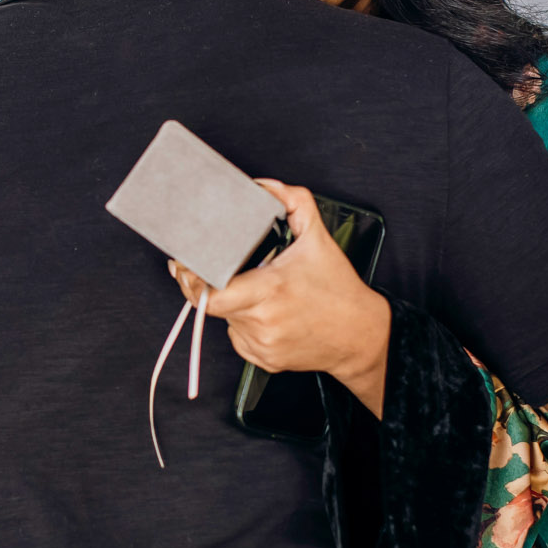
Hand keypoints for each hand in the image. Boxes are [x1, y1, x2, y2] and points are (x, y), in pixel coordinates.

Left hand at [169, 179, 391, 416]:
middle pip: (213, 304)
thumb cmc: (339, 291)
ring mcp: (262, 344)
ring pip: (227, 320)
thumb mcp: (318, 238)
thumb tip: (264, 187)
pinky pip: (239, 338)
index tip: (186, 266)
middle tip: (213, 272)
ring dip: (232, 305)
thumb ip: (293, 202)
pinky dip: (245, 324)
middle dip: (210, 286)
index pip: (210, 294)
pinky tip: (266, 314)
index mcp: (270, 290)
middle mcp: (263, 321)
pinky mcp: (264, 360)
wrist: (361, 336)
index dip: (193, 280)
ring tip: (257, 293)